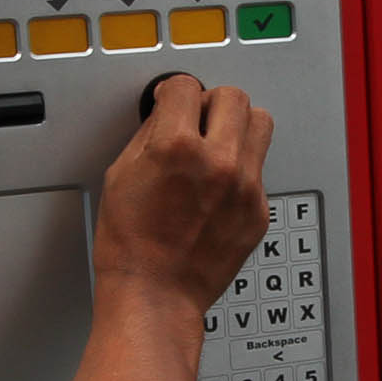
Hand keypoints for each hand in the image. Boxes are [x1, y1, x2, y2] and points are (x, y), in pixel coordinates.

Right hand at [93, 75, 272, 315]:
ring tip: (219, 143)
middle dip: (210, 102)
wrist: (156, 294)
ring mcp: (245, 187)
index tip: (171, 99)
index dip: (172, 91)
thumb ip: (149, 135)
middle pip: (233, 96)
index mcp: (176, 147)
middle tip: (198, 118)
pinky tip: (219, 186)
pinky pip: (260, 168)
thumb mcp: (120, 175)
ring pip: (261, 123)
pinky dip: (241, 168)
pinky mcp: (259, 210)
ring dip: (238, 125)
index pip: (185, 86)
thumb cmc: (131, 246)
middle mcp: (218, 162)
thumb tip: (166, 114)